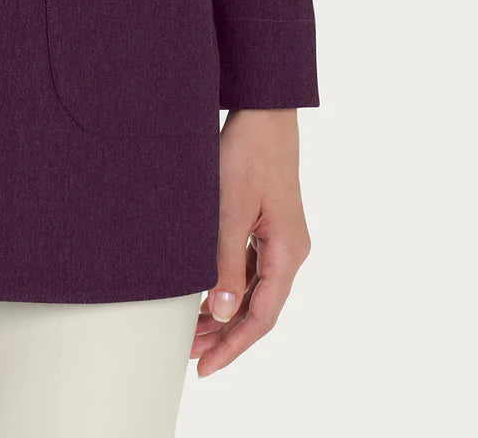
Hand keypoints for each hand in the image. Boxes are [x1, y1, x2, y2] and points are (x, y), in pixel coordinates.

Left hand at [192, 108, 310, 376]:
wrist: (263, 111)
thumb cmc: (248, 153)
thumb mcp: (229, 209)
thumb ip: (226, 262)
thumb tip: (223, 313)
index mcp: (287, 253)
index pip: (261, 317)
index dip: (233, 346)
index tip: (204, 367)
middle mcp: (289, 251)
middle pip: (259, 308)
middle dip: (224, 335)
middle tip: (188, 355)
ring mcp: (279, 238)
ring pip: (253, 289)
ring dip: (224, 311)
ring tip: (189, 330)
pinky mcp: (267, 224)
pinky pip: (249, 267)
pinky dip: (228, 284)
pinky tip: (204, 292)